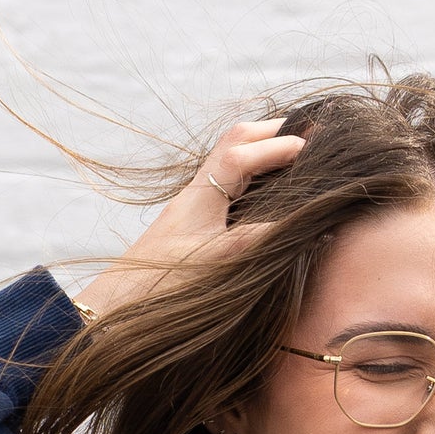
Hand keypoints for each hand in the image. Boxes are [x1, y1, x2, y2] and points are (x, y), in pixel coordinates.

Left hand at [69, 119, 305, 323]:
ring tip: (295, 152)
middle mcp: (197, 189)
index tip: (311, 148)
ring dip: (262, 147)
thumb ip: (256, 239)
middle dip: (272, 131)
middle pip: (235, 140)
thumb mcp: (216, 264)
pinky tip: (267, 186)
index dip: (278, 147)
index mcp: (201, 195)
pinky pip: (227, 178)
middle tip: (310, 133)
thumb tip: (301, 224)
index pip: (242, 154)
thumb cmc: (163, 284)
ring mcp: (194, 201)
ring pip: (231, 156)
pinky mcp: (194, 217)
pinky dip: (253, 170)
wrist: (123, 302)